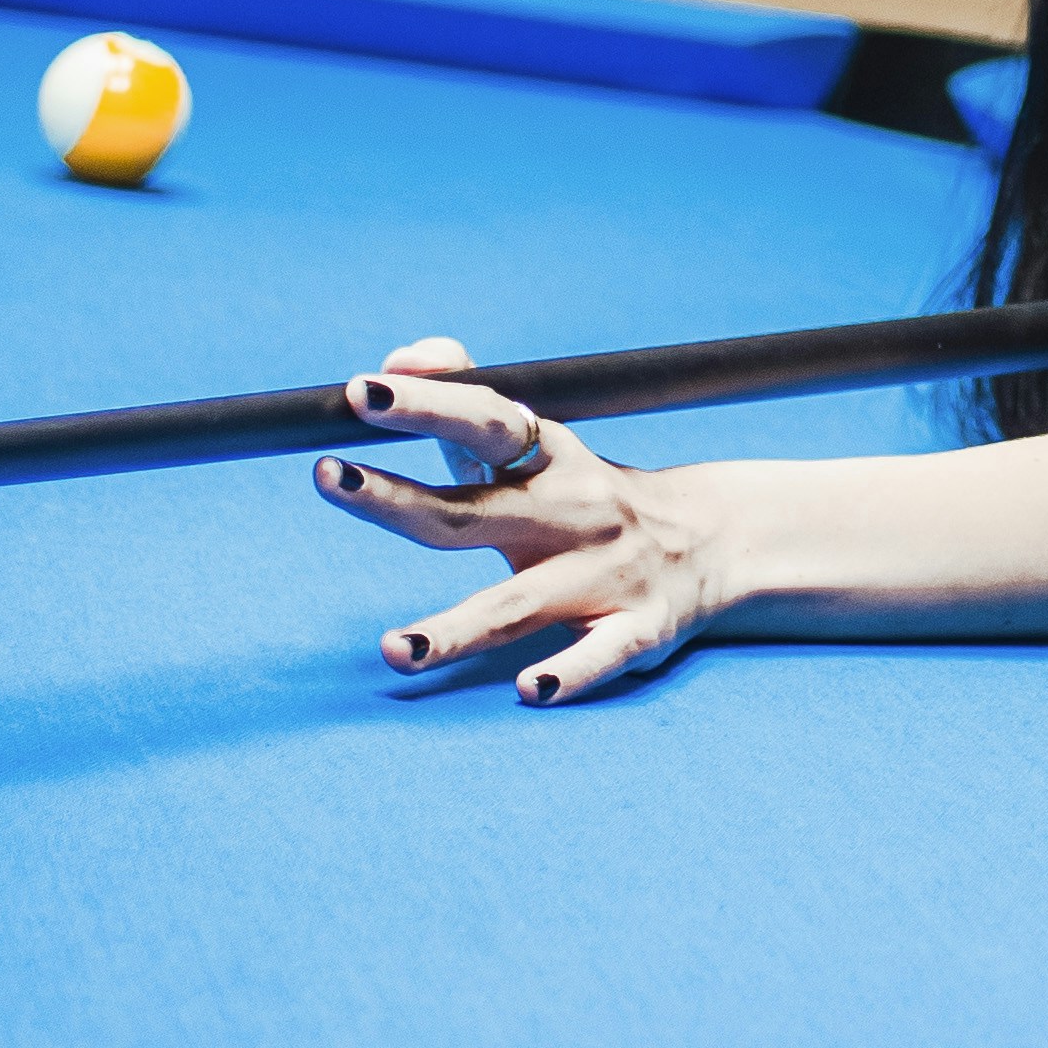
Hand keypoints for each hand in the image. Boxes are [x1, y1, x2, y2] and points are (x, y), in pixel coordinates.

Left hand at [313, 335, 730, 704]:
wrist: (717, 539)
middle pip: (472, 511)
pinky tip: (533, 690)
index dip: (427, 404)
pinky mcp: (638, 630)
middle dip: (399, 498)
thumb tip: (400, 357)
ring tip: (395, 649)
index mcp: (550, 458)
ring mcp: (604, 576)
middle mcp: (573, 513)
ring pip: (520, 604)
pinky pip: (601, 654)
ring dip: (458, 628)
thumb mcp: (542, 438)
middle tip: (330, 476)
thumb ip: (464, 393)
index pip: (484, 421)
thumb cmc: (590, 493)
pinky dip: (572, 672)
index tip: (363, 391)